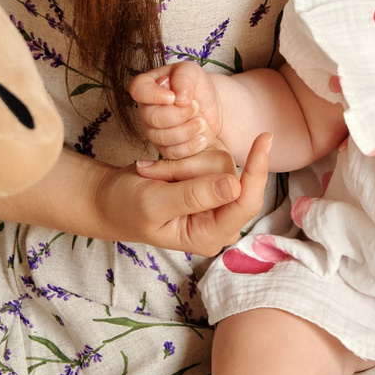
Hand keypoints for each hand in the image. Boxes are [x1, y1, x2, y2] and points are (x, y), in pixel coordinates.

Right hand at [98, 134, 276, 256]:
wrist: (109, 200)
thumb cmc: (125, 206)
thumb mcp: (153, 202)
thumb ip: (192, 196)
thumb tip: (234, 186)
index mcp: (209, 236)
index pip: (244, 203)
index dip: (257, 170)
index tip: (265, 138)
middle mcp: (220, 223)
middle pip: (229, 179)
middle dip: (191, 168)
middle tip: (153, 174)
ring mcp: (216, 204)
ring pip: (219, 165)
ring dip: (183, 164)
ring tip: (154, 175)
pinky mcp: (211, 186)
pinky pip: (208, 159)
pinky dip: (183, 161)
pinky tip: (161, 173)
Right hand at [128, 62, 219, 158]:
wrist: (211, 107)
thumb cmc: (197, 86)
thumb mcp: (193, 72)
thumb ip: (184, 78)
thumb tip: (179, 98)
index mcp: (148, 86)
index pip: (138, 90)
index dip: (154, 95)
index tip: (173, 97)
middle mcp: (146, 110)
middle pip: (153, 118)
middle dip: (178, 115)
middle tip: (196, 107)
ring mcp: (153, 131)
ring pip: (161, 138)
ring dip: (186, 131)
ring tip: (203, 123)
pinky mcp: (165, 148)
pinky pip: (171, 152)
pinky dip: (189, 146)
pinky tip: (202, 138)